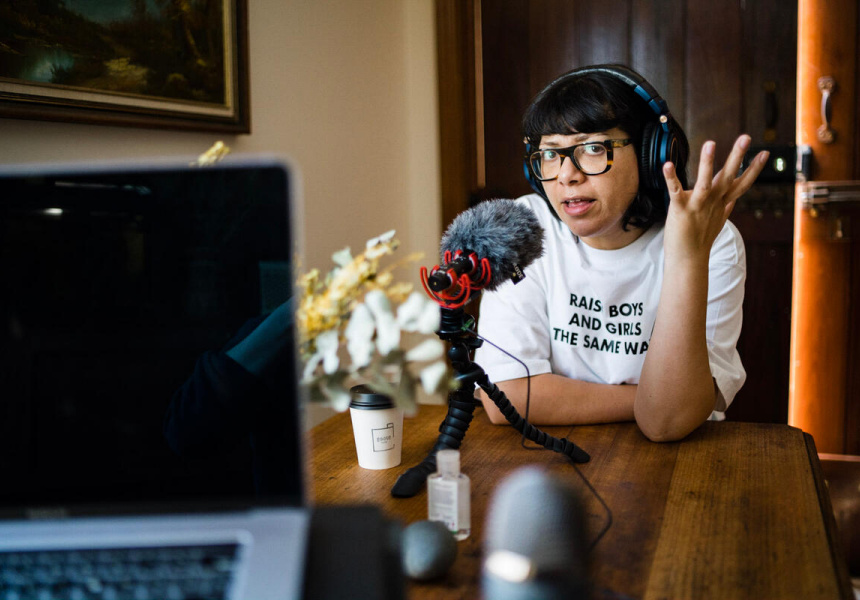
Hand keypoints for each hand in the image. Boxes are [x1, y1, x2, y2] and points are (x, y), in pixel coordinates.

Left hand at [661, 135, 768, 261]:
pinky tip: (667, 165)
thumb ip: (725, 208)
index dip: (753, 169)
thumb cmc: (700, 240)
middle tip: (746, 136)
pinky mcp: (680, 210)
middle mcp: (712, 202)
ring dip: (708, 163)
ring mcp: (697, 206)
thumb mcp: (716, 222)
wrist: (687, 260)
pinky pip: (675, 191)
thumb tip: (733, 201)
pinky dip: (671, 178)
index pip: (741, 183)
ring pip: (705, 182)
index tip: (765, 153)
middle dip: (737, 156)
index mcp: (721, 203)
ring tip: (711, 143)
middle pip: (728, 176)